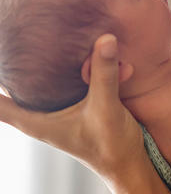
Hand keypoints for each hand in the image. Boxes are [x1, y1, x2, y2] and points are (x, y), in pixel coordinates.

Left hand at [0, 34, 145, 189]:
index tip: (1, 63)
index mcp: (39, 120)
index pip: (0, 107)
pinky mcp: (82, 99)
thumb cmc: (110, 145)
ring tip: (86, 48)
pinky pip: (84, 75)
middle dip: (26, 64)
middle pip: (22, 85)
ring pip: (56, 75)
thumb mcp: (106, 107)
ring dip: (74, 62)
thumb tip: (104, 39)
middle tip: (28, 42)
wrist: (129, 160)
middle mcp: (46, 111)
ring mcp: (63, 105)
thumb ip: (103, 73)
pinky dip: (96, 67)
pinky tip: (115, 63)